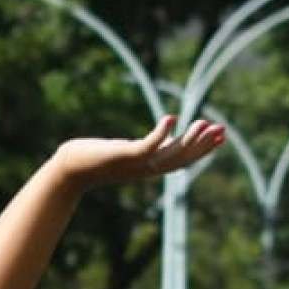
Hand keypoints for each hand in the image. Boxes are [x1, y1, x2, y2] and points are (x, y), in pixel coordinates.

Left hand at [53, 116, 223, 189]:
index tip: (221, 136)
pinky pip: (146, 147)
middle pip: (180, 159)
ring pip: (168, 155)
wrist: (67, 170)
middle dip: (201, 145)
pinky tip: (171, 118)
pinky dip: (160, 134)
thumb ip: (145, 148)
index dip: (202, 150)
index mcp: (148, 168)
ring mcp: (134, 164)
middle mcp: (144, 169)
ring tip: (203, 122)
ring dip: (188, 140)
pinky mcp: (122, 156)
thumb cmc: (93, 159)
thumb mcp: (125, 152)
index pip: (182, 160)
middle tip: (221, 129)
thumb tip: (164, 140)